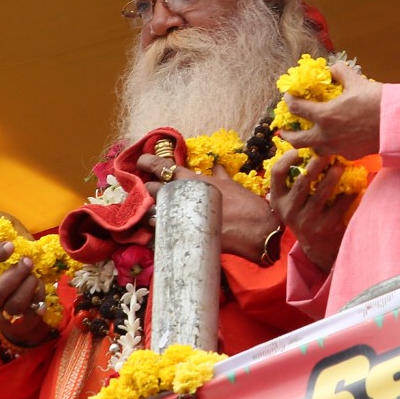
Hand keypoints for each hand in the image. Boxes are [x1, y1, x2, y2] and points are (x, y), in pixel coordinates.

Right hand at [0, 244, 56, 350]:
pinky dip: (38, 296)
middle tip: (27, 261)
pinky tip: (39, 288)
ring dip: (27, 285)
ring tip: (33, 275)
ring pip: (14, 304)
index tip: (10, 245)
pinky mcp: (17, 326)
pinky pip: (30, 310)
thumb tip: (10, 234)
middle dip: (14, 275)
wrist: (14, 319)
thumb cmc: (4, 287)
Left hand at [132, 154, 280, 259]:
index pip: (164, 167)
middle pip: (153, 190)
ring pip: (152, 213)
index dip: (149, 163)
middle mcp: (184, 197)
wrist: (258, 233)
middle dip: (148, 189)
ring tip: (154, 213)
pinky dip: (158, 232)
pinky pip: (161, 234)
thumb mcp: (233, 186)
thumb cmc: (248, 206)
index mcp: (195, 181)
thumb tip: (216, 166)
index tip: (141, 160)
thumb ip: (221, 176)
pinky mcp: (183, 238)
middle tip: (148, 190)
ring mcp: (181, 219)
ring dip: (152, 212)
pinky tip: (160, 232)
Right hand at [266, 149, 355, 270]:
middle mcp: (288, 211)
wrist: (317, 245)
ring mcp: (305, 221)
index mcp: (278, 199)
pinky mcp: (323, 228)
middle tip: (327, 152)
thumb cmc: (305, 212)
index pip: (276, 174)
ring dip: (332, 178)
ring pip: (320, 194)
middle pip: (301, 182)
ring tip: (341, 166)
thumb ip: (292, 180)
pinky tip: (355, 186)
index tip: (299, 150)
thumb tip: (302, 146)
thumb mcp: (291, 200)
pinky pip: (337, 207)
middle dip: (315, 165)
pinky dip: (348, 195)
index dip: (286, 159)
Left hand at [276, 62, 382, 158]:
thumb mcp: (356, 81)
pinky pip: (333, 153)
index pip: (297, 109)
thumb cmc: (376, 101)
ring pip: (315, 150)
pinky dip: (329, 147)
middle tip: (283, 133)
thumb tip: (333, 68)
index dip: (289, 101)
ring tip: (308, 139)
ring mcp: (337, 147)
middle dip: (287, 136)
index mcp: (324, 115)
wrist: (397, 124)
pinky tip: (333, 141)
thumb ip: (341, 73)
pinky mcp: (350, 154)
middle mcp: (326, 135)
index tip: (288, 98)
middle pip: (297, 140)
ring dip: (308, 144)